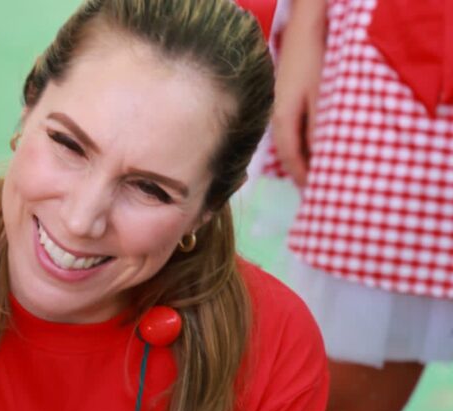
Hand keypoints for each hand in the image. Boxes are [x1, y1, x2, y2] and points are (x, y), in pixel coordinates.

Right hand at [271, 4, 327, 185]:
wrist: (306, 26)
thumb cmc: (315, 59)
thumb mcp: (321, 96)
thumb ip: (318, 129)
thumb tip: (320, 159)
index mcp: (283, 121)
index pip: (291, 159)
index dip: (303, 178)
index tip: (316, 195)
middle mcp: (278, 117)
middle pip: (289, 153)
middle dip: (302, 172)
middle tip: (318, 190)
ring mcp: (281, 107)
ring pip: (292, 141)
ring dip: (304, 157)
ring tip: (319, 171)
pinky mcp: (288, 98)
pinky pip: (294, 128)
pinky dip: (305, 141)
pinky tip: (316, 143)